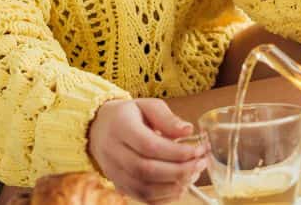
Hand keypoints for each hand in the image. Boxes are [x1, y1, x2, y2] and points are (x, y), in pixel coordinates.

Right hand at [87, 98, 207, 202]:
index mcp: (120, 127)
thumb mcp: (147, 105)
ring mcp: (114, 173)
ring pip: (145, 189)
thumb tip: (188, 130)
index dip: (177, 152)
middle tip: (201, 163)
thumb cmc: (128, 115)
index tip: (198, 150)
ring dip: (175, 186)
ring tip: (194, 174)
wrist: (99, 129)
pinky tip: (180, 185)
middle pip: (147, 170)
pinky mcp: (119, 186)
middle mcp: (113, 153)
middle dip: (180, 170)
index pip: (149, 146)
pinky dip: (165, 197)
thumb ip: (167, 118)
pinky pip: (143, 198)